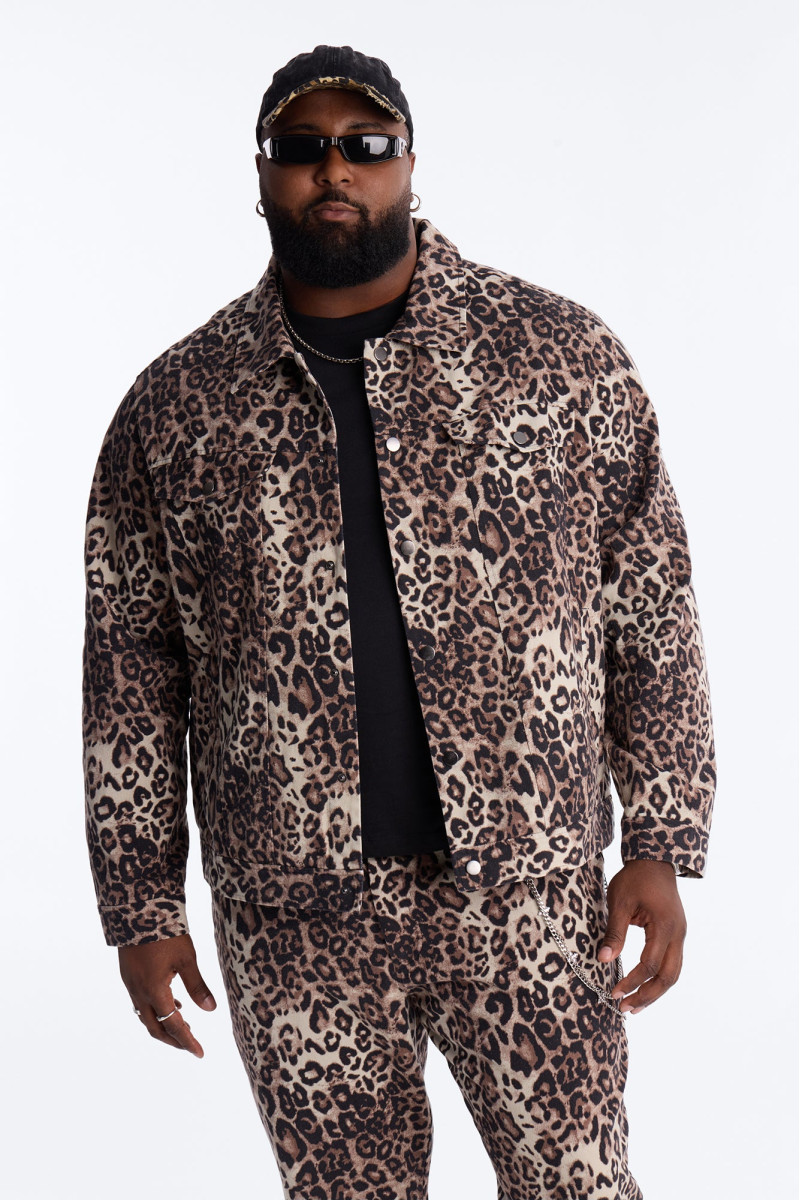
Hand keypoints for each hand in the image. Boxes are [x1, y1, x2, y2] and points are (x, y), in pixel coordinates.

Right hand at [120, 933, 216, 1057]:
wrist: (138, 911)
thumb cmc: (166, 932)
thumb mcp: (187, 958)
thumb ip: (198, 986)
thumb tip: (211, 1009)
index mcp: (155, 991)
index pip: (174, 1026)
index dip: (187, 1041)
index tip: (199, 1053)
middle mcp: (139, 992)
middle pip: (155, 1028)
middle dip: (173, 1040)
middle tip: (190, 1045)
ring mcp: (131, 984)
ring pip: (146, 1016)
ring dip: (163, 1025)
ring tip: (184, 1024)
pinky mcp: (128, 975)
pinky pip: (140, 1002)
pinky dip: (155, 1010)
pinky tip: (170, 1002)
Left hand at [598, 859, 686, 1014]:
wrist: (655, 861)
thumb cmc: (635, 878)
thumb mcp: (619, 901)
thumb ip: (614, 932)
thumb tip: (604, 959)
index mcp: (664, 926)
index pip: (649, 964)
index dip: (632, 981)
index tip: (614, 993)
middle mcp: (678, 934)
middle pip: (668, 976)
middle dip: (647, 995)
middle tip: (625, 1008)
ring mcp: (680, 935)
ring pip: (674, 973)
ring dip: (655, 992)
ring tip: (635, 1006)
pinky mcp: (677, 935)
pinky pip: (672, 963)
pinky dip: (659, 979)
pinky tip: (645, 988)